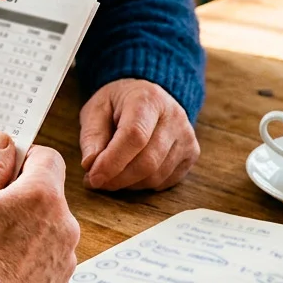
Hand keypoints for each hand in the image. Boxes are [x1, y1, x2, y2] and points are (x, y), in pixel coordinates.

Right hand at [0, 133, 80, 282]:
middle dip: (20, 199)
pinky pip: (44, 261)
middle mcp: (64, 226)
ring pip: (46, 230)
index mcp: (44, 196)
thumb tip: (5, 142)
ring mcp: (64, 260)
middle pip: (46, 197)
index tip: (0, 172)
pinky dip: (26, 261)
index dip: (22, 160)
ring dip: (24, 231)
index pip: (47, 158)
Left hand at [79, 78, 199, 190]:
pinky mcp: (192, 153)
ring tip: (110, 175)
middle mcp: (174, 116)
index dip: (113, 162)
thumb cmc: (118, 105)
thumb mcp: (96, 111)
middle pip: (148, 161)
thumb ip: (92, 137)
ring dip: (128, 184)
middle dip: (117, 178)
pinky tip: (130, 173)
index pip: (134, 136)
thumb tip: (90, 165)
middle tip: (95, 181)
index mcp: (148, 99)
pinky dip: (143, 184)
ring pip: (156, 175)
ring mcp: (187, 136)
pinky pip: (166, 181)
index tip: (93, 178)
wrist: (147, 98)